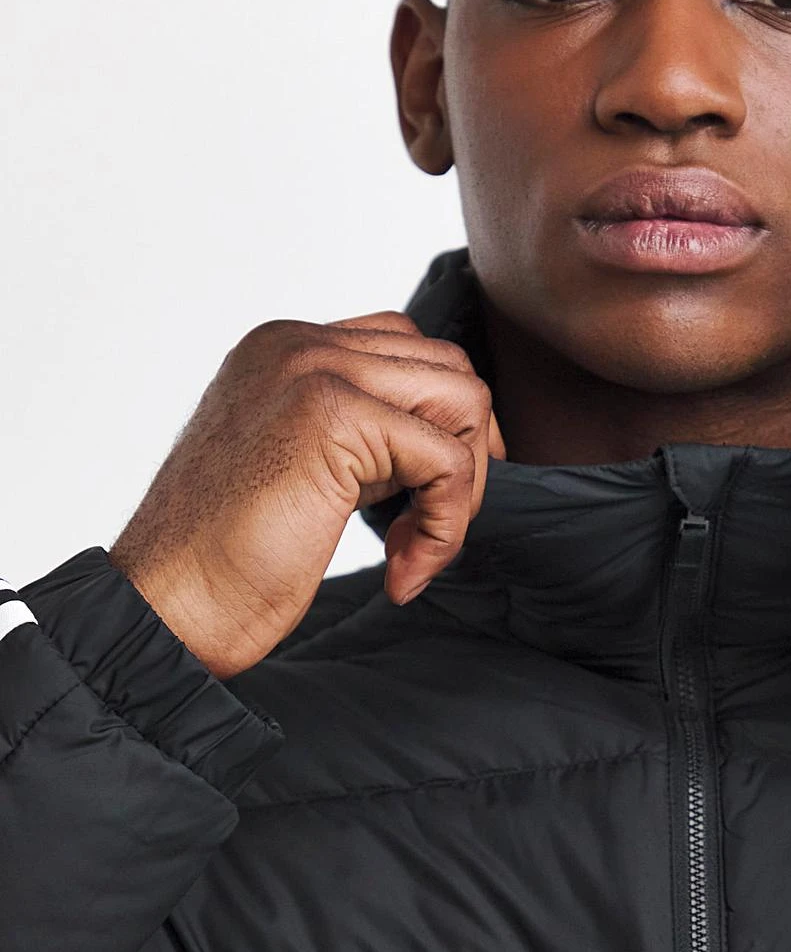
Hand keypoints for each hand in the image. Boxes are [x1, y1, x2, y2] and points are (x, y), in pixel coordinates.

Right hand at [109, 312, 504, 678]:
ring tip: (413, 553)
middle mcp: (299, 343)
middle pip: (448, 368)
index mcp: (286, 348)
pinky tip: (400, 572)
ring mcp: (315, 371)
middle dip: (464, 457)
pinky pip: (448, 461)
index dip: (442, 427)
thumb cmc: (226, 562)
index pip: (410, 350)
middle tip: (429, 533)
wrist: (165, 607)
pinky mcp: (336, 417)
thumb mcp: (305, 470)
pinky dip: (444, 527)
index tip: (428, 500)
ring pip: (463, 403)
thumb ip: (364, 437)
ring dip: (460, 493)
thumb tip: (451, 440)